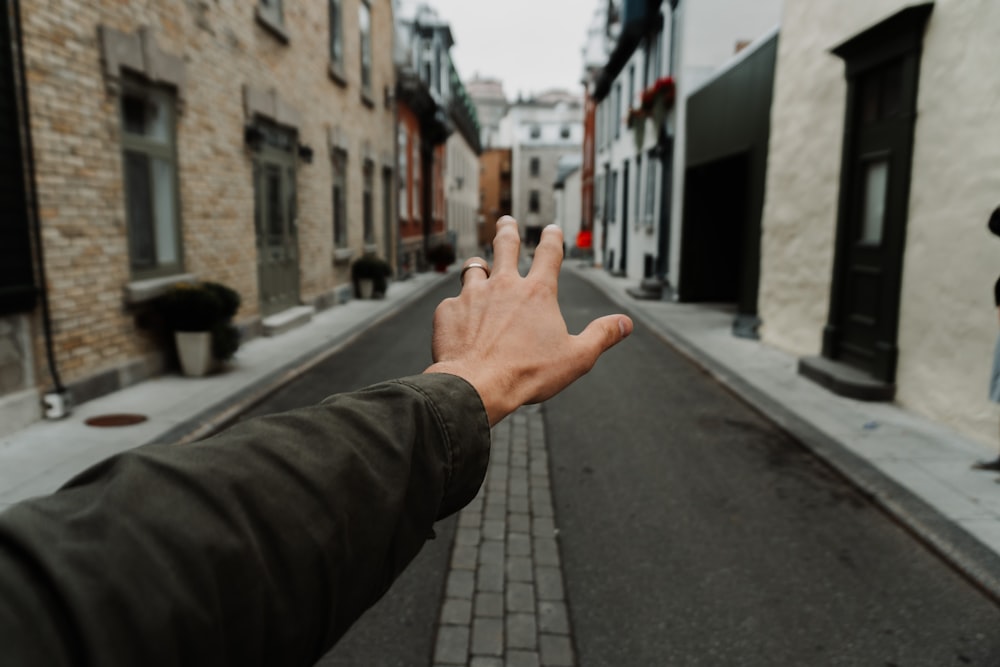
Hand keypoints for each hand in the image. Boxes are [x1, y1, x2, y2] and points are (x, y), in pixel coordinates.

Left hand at [425, 216, 632, 425]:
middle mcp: (503, 285)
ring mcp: (472, 295)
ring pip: (473, 268)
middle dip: (507, 231)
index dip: (552, 239)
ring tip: (477, 265)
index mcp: (537, 293)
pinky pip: (452, 303)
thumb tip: (625, 324)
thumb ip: (601, 336)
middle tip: (506, 221)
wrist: (477, 385)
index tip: (551, 229)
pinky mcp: (448, 311)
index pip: (549, 254)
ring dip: (477, 266)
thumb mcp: (576, 357)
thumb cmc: (528, 373)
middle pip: (505, 246)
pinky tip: (459, 320)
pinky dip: (457, 308)